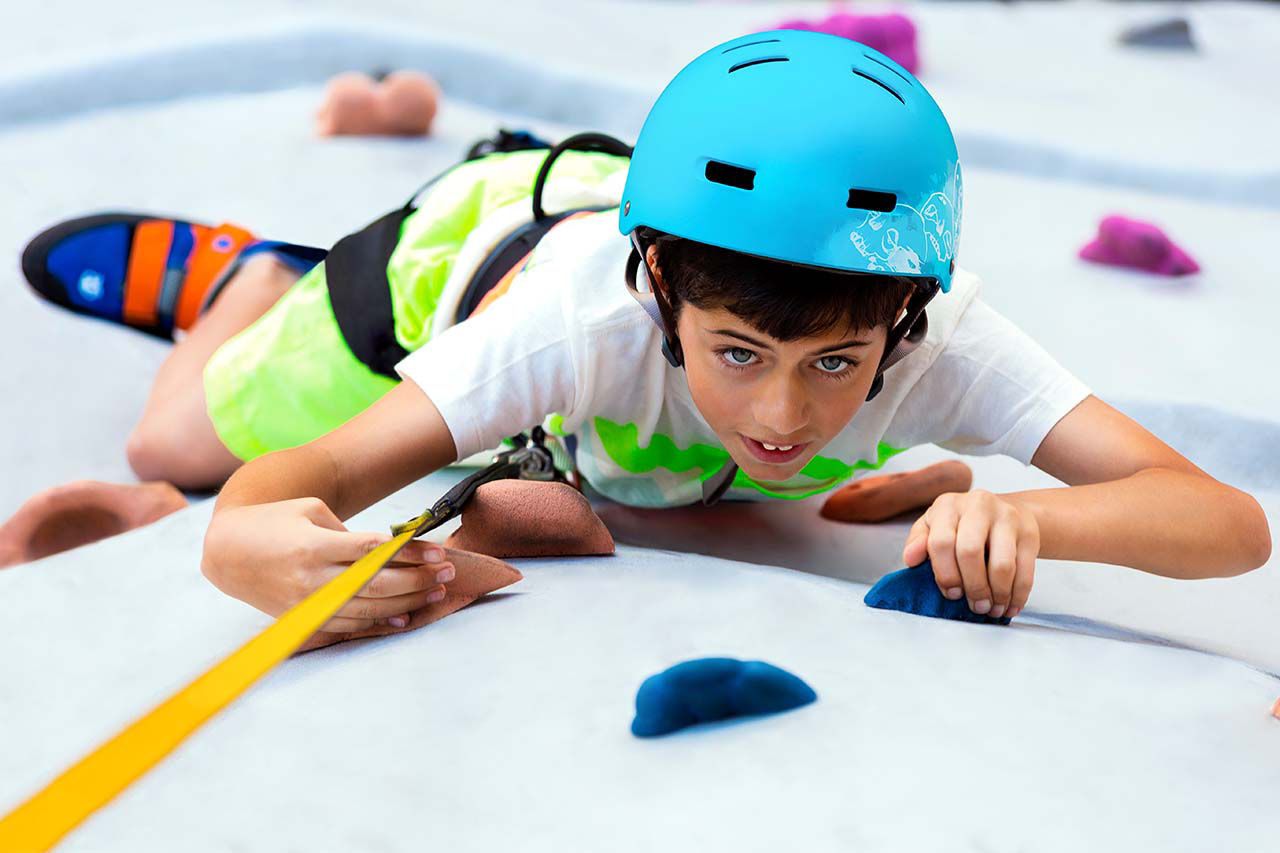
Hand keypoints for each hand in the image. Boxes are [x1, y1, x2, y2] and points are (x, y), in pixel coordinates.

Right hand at [201, 497, 454, 647]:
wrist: (226, 552)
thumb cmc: (273, 521)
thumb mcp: (309, 509)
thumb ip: (349, 531)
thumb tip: (389, 550)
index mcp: (313, 544)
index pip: (372, 552)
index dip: (410, 554)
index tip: (438, 551)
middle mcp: (311, 577)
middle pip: (377, 583)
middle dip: (419, 578)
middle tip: (449, 570)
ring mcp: (307, 602)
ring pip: (368, 608)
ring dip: (407, 601)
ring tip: (437, 590)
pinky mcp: (302, 618)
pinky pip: (348, 625)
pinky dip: (379, 622)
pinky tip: (405, 615)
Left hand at [901, 489, 1038, 619]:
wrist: (1004, 511)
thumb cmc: (962, 525)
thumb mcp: (934, 526)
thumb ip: (919, 542)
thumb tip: (909, 560)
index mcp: (948, 505)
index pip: (941, 542)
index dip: (945, 574)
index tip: (951, 594)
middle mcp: (978, 505)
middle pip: (970, 552)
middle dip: (972, 587)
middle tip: (975, 606)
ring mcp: (1007, 517)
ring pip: (1002, 565)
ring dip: (997, 594)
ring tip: (991, 609)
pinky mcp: (1029, 533)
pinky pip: (1025, 571)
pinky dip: (1017, 595)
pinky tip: (1009, 606)